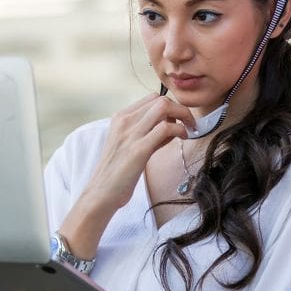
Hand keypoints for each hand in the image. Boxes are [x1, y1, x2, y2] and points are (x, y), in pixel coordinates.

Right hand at [78, 94, 194, 213]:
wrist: (101, 193)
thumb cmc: (117, 173)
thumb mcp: (128, 145)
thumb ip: (147, 133)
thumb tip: (171, 126)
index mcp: (120, 118)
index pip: (151, 98)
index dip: (170, 106)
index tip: (178, 120)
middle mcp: (124, 121)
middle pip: (160, 99)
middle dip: (180, 108)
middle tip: (189, 123)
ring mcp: (131, 134)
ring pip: (164, 107)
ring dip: (183, 115)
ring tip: (189, 129)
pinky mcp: (139, 149)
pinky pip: (166, 128)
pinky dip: (180, 130)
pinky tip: (183, 138)